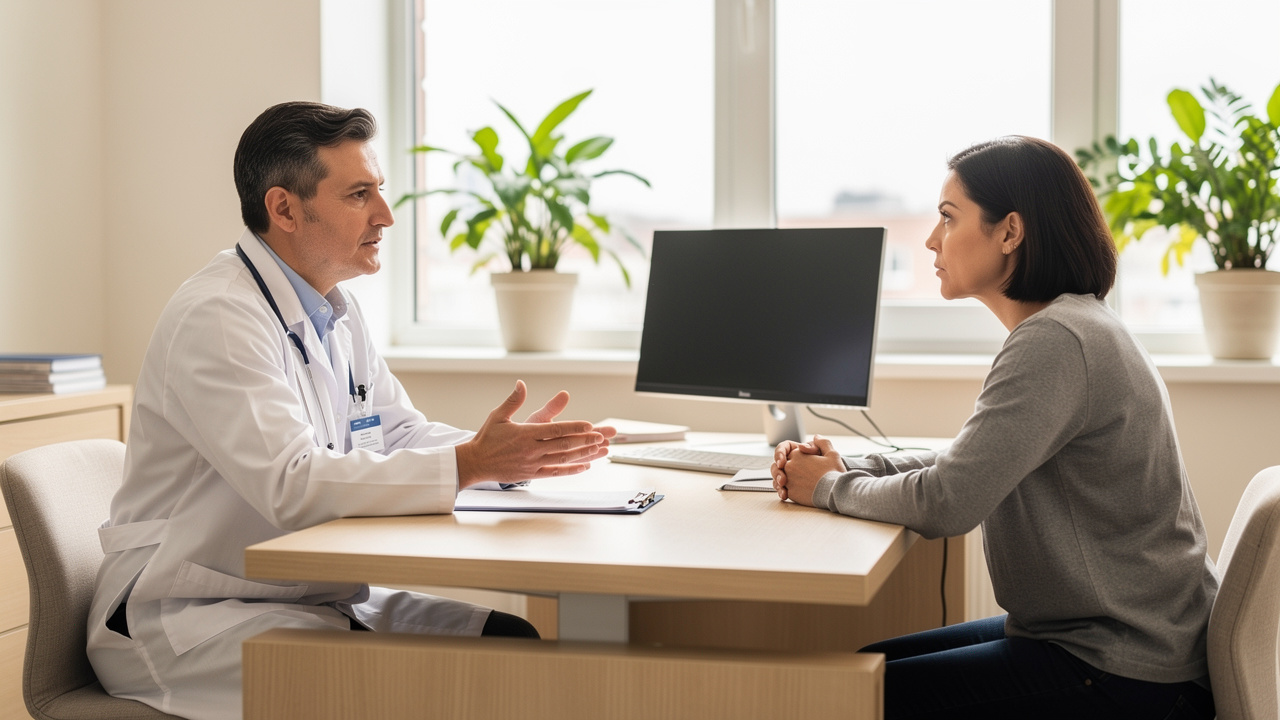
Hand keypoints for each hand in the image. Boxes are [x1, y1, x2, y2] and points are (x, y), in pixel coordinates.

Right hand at [455, 381, 612, 487]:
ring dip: (583, 455)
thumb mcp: (498, 415)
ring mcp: (532, 464)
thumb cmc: (487, 438)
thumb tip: (521, 383)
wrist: (474, 463)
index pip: (555, 430)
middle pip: (563, 445)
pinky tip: (585, 466)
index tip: (589, 425)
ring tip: (599, 450)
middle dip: (584, 441)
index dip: (574, 427)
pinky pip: (555, 473)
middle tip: (601, 436)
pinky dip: (571, 470)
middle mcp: (530, 450)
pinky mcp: (531, 474)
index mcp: (525, 434)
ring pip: (562, 460)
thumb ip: (513, 400)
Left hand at [771, 435, 842, 506]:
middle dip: (785, 470)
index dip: (797, 459)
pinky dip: (787, 492)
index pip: (790, 454)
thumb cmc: (834, 472)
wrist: (834, 491)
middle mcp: (789, 466)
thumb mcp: (831, 453)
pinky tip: (797, 493)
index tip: (805, 464)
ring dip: (784, 482)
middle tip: (798, 474)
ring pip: (780, 480)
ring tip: (797, 485)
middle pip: (781, 467)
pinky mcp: (791, 493)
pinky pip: (784, 491)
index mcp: (797, 454)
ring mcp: (788, 480)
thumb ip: (822, 443)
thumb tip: (816, 437)